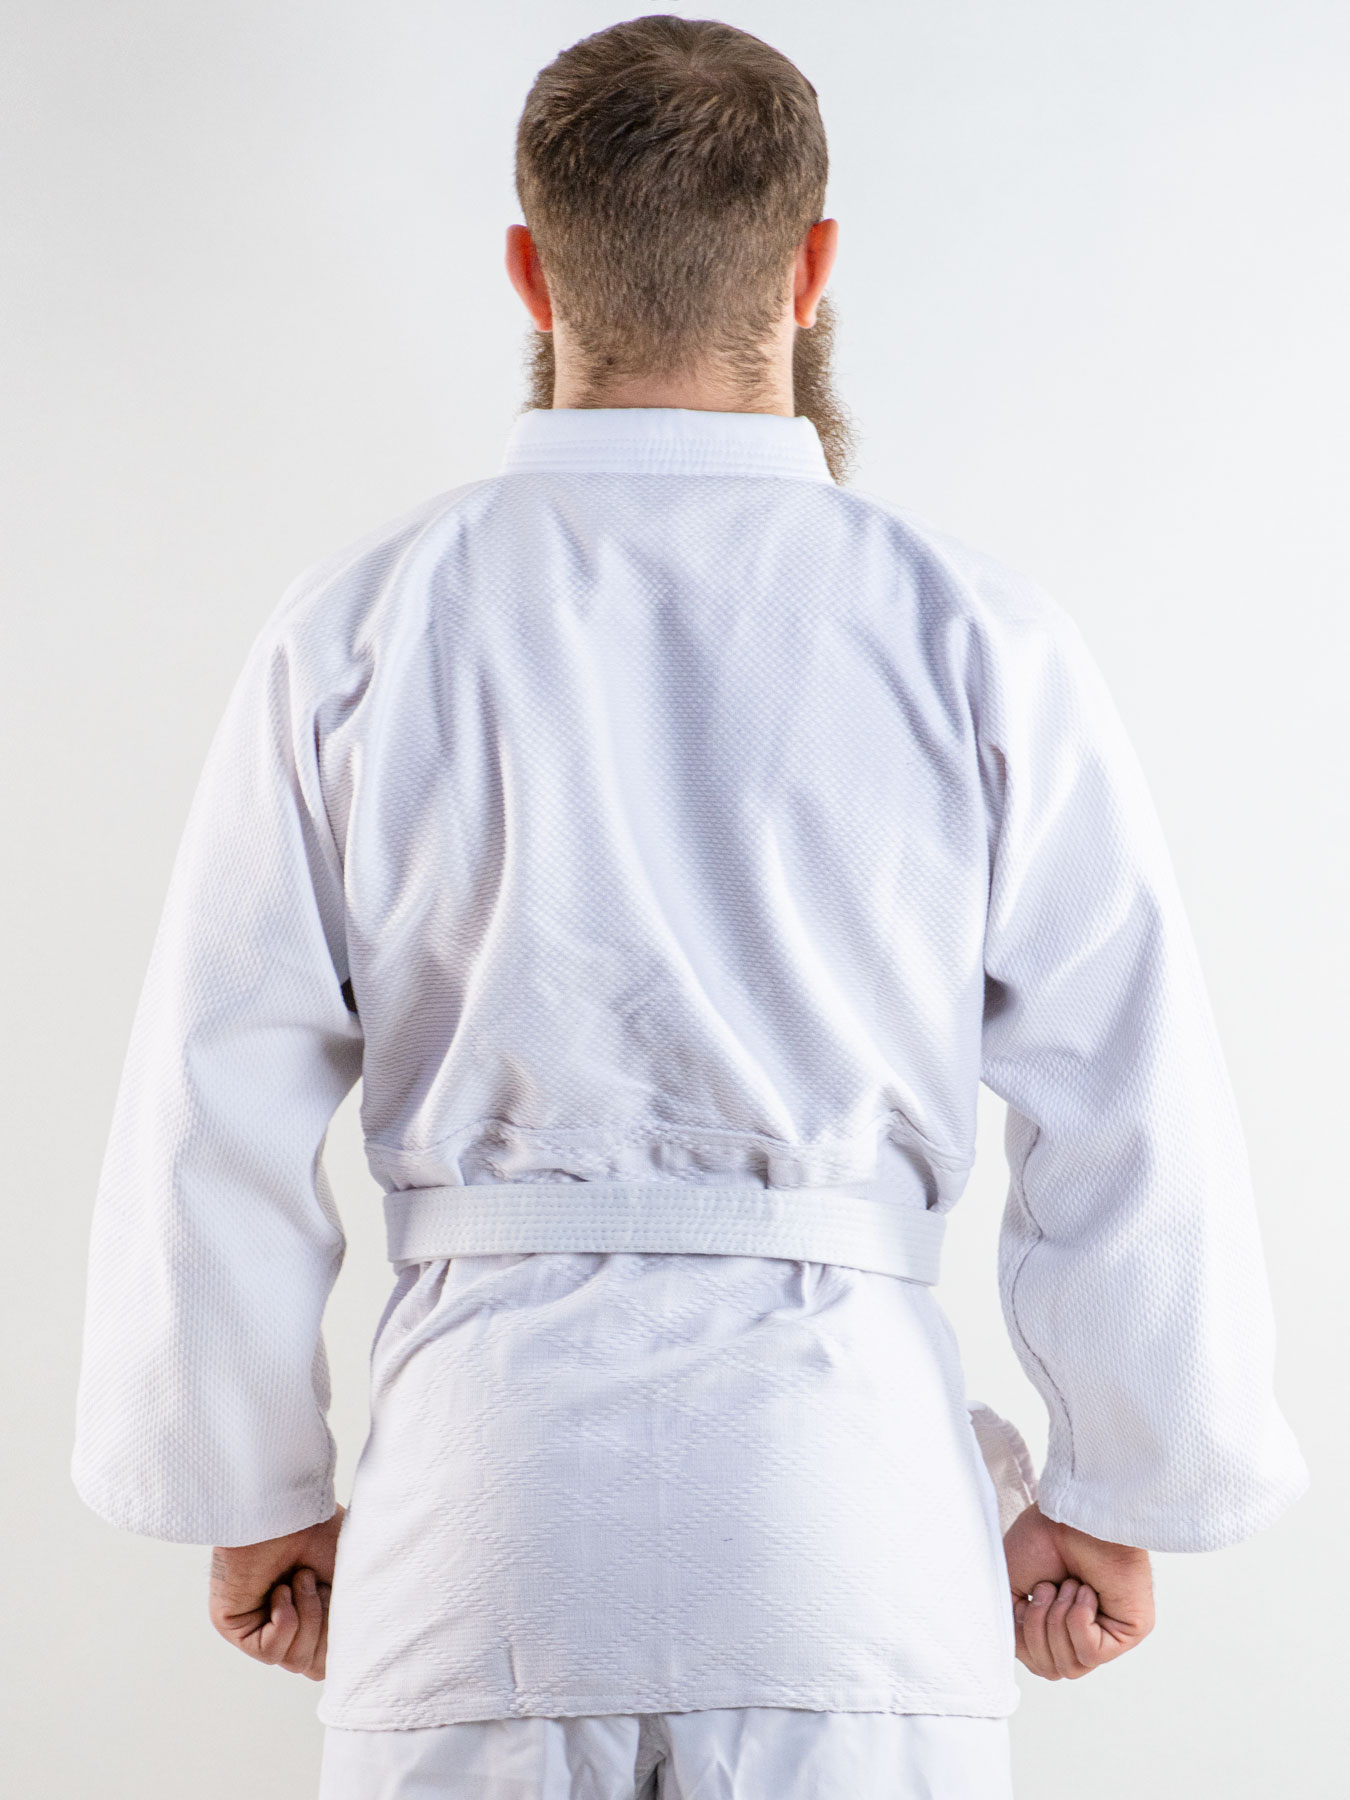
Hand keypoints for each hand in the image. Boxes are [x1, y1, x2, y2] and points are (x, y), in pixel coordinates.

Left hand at [208, 1504, 345, 1679]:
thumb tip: (354, 1665)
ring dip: (308, 1615)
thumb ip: (352, 1626)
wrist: (289, 1509)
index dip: (343, 1642)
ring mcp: (258, 1627)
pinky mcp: (235, 1627)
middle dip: (328, 1625)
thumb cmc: (321, 1532)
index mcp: (311, 1615)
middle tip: (323, 1584)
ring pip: (295, 1660)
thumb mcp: (351, 1584)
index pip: (329, 1661)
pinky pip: (270, 1650)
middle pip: (315, 1667)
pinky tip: (278, 1588)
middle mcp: (284, 1625)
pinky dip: (285, 1619)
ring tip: (298, 1577)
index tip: (342, 1603)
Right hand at [1003, 1501, 1153, 1679]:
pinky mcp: (1128, 1631)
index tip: (1026, 1596)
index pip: (1039, 1663)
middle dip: (1038, 1629)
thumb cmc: (1042, 1538)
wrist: (1068, 1515)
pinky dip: (1078, 1619)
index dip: (1025, 1638)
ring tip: (1067, 1584)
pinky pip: (1092, 1653)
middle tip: (1048, 1587)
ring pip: (1072, 1666)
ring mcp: (1108, 1633)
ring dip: (1058, 1620)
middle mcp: (1085, 1632)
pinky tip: (1086, 1591)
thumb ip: (1013, 1629)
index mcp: (1058, 1623)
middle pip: (1051, 1669)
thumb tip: (1015, 1656)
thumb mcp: (1011, 1589)